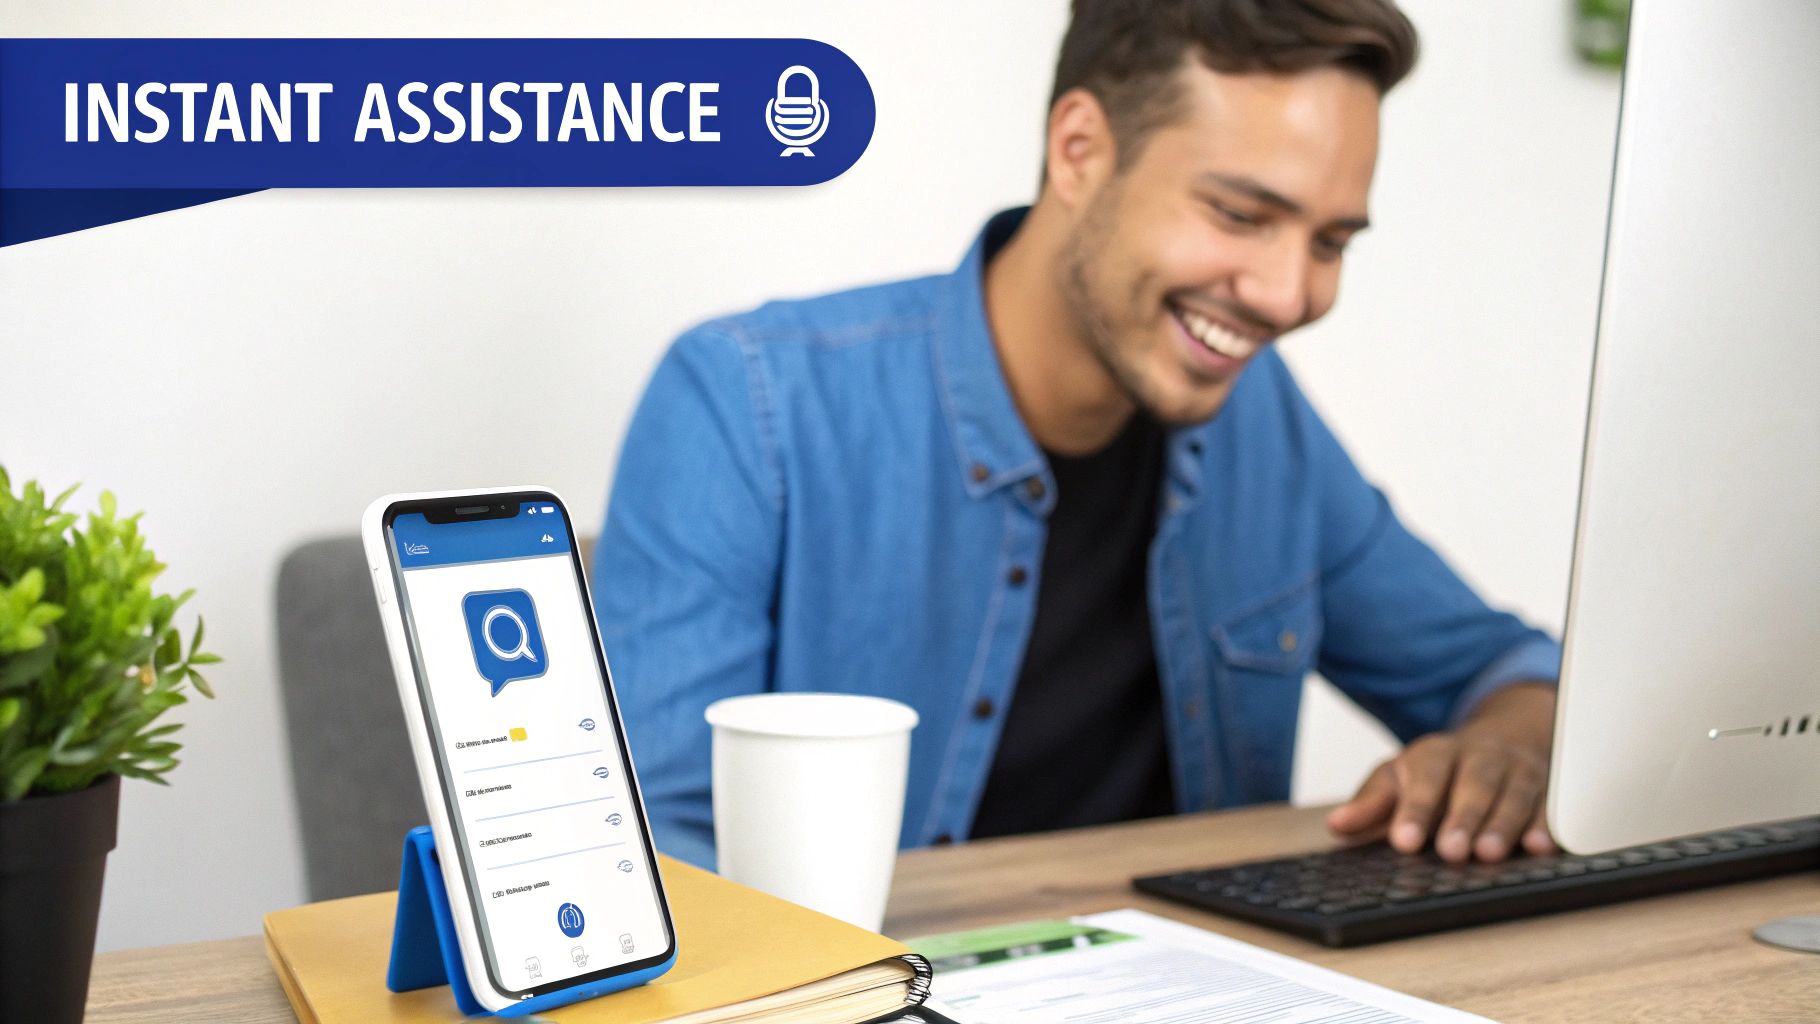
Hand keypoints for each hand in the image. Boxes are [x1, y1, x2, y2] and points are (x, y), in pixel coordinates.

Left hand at [1326, 683, 1559, 862]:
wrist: (1502, 738)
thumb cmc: (1440, 770)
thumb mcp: (1400, 778)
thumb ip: (1372, 804)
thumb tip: (1337, 826)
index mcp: (1436, 753)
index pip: (1425, 777)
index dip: (1415, 809)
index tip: (1403, 841)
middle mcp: (1480, 757)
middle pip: (1474, 783)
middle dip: (1463, 817)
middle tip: (1452, 851)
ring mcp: (1517, 771)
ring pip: (1514, 793)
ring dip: (1504, 824)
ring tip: (1491, 854)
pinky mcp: (1547, 789)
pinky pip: (1551, 805)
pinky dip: (1547, 826)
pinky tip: (1542, 848)